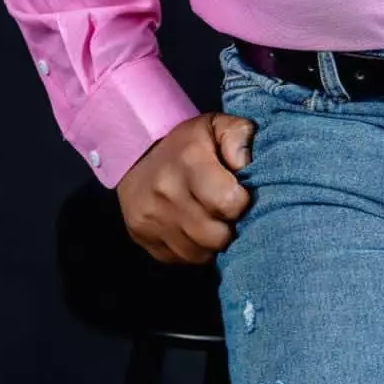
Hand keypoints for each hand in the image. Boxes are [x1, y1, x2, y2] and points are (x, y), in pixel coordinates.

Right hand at [116, 112, 255, 264]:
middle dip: (229, 226)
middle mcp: (166, 191)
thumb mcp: (217, 125)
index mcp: (189, 160)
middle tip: (227, 212)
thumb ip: (239, 136)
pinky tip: (195, 230)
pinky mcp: (143, 237)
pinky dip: (194, 249)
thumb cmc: (189, 143)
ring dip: (212, 241)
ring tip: (212, 220)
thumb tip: (246, 165)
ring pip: (199, 253)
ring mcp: (151, 218)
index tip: (239, 194)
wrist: (136, 154)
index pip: (229, 202)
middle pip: (216, 236)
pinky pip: (181, 259)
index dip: (242, 202)